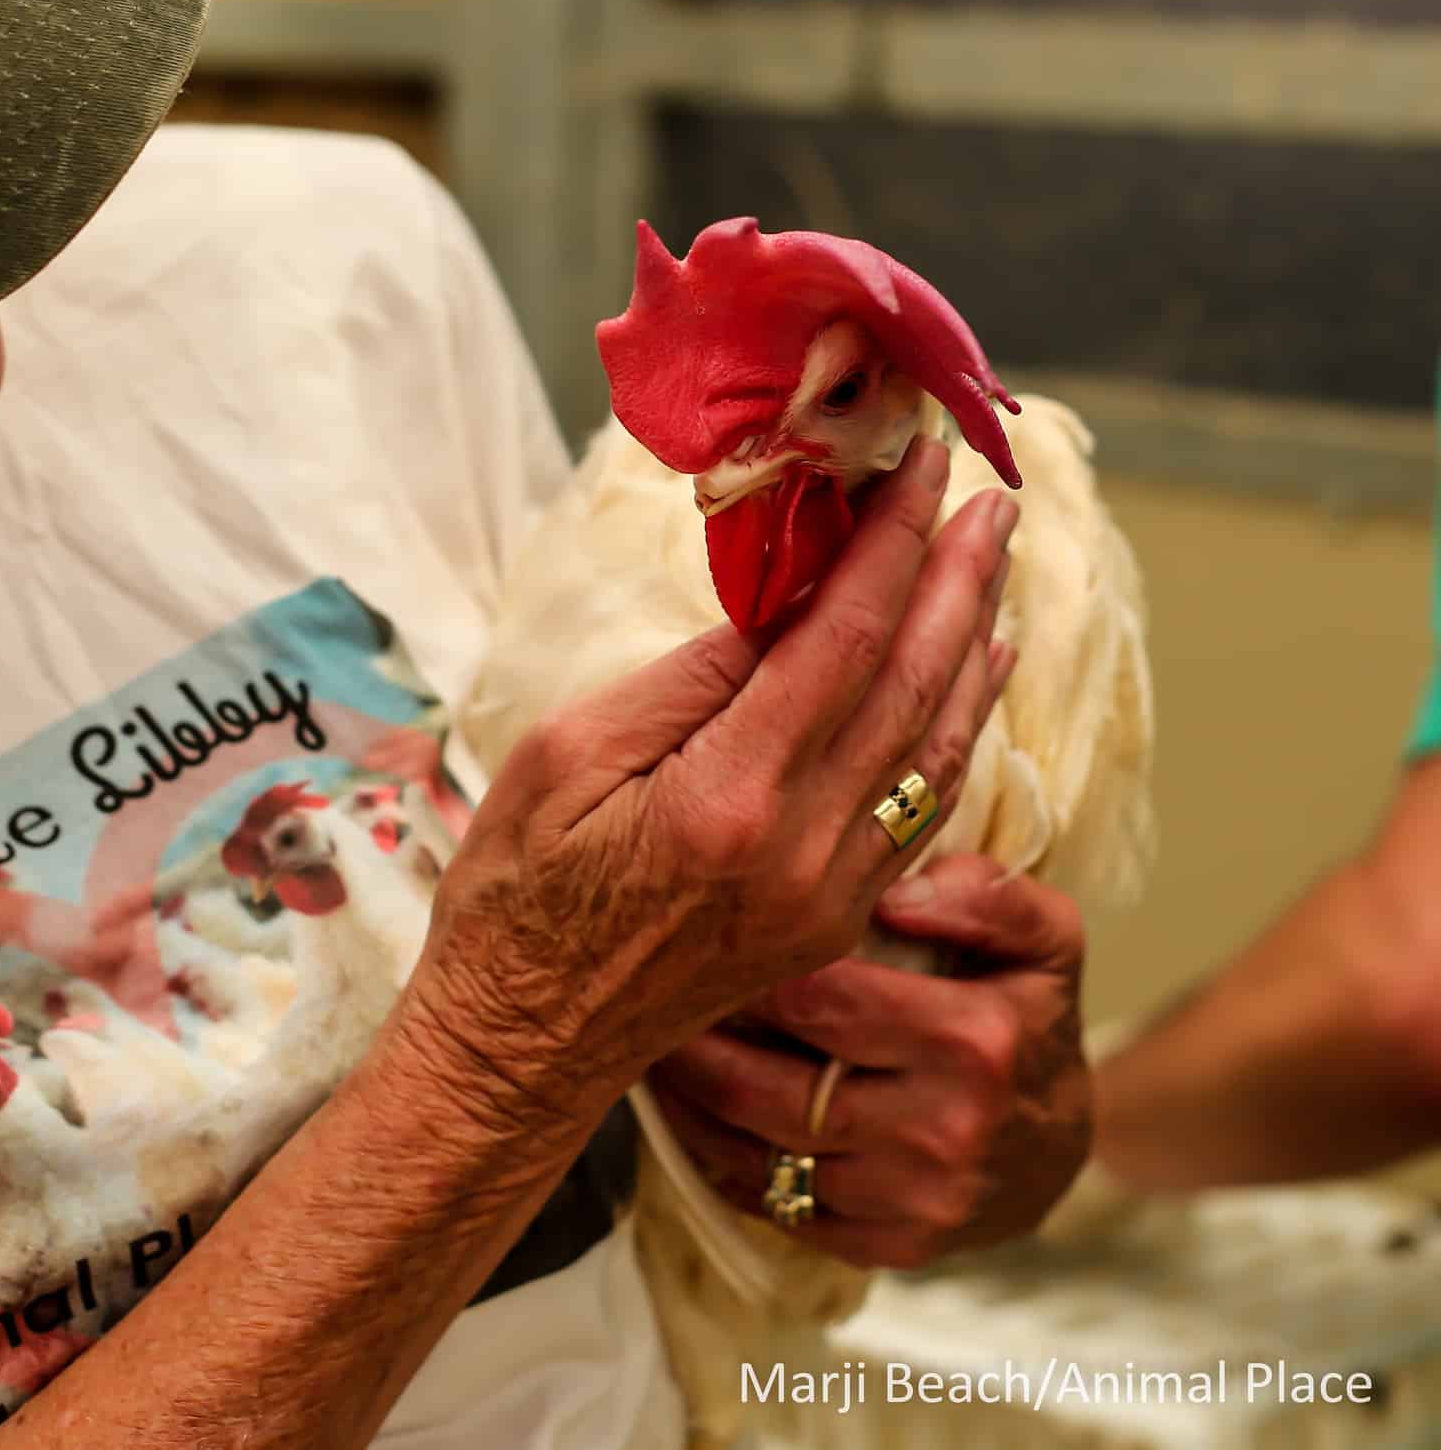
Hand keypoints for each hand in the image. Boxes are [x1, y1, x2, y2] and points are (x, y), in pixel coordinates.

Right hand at [407, 436, 1019, 1118]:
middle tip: (991, 496)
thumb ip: (682, 681)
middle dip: (957, 579)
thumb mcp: (564, 757)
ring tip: (996, 564)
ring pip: (937, 749)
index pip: (841, 643)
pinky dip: (959, 730)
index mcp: (730, 799)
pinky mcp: (836, 920)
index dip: (890, 547)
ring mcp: (834, 895)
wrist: (527, 1046)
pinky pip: (923, 808)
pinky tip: (974, 680)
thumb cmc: (517, 895)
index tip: (921, 469)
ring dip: (973, 645)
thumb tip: (777, 607)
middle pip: (911, 687)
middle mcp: (807, 851)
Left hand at [647, 854, 1090, 1267]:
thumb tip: (895, 892)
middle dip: (695, 1041)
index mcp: (973, 1041)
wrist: (1062, 1143)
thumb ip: (986, 895)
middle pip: (770, 1088)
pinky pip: (776, 1207)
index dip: (744, 966)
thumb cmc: (1030, 1014)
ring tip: (648, 1047)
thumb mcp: (1044, 936)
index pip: (816, 999)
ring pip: (759, 1154)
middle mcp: (942, 1131)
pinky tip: (688, 1112)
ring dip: (689, 1104)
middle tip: (642, 992)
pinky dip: (718, 1160)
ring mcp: (915, 1202)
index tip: (697, 934)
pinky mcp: (892, 1249)